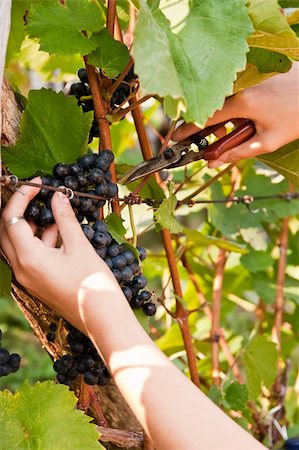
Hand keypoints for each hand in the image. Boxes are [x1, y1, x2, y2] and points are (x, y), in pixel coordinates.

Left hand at [0, 178, 123, 331]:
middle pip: (7, 231)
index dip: (23, 196)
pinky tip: (58, 232)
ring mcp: (28, 277)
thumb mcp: (79, 246)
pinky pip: (29, 256)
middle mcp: (21, 269)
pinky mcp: (37, 282)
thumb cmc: (92, 284)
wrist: (101, 318)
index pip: (13, 218)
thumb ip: (65, 219)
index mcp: (28, 258)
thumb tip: (58, 196)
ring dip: (30, 224)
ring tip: (52, 210)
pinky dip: (39, 240)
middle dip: (20, 209)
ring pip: (17, 243)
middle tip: (37, 193)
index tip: (39, 183)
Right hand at [172, 62, 298, 167]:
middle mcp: (242, 85)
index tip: (176, 140)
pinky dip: (239, 102)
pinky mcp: (257, 69)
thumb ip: (236, 153)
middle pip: (213, 108)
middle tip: (214, 139)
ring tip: (248, 124)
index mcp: (242, 103)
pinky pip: (238, 88)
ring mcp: (249, 74)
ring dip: (228, 114)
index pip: (205, 119)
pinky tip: (256, 110)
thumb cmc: (298, 117)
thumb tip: (212, 164)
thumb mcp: (267, 142)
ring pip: (226, 98)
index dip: (188, 131)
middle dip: (212, 127)